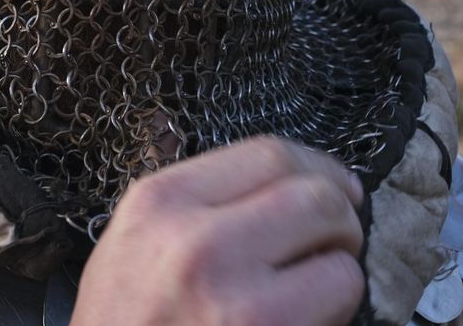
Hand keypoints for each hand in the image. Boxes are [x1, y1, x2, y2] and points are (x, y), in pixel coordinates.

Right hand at [72, 136, 365, 325]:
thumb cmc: (122, 323)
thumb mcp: (132, 242)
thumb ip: (193, 202)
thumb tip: (283, 177)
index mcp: (161, 203)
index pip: (268, 154)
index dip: (317, 168)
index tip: (335, 186)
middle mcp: (196, 243)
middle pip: (313, 194)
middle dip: (340, 217)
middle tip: (334, 243)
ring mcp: (235, 298)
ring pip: (338, 252)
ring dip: (339, 269)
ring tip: (314, 289)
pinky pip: (338, 302)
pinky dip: (336, 309)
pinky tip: (303, 319)